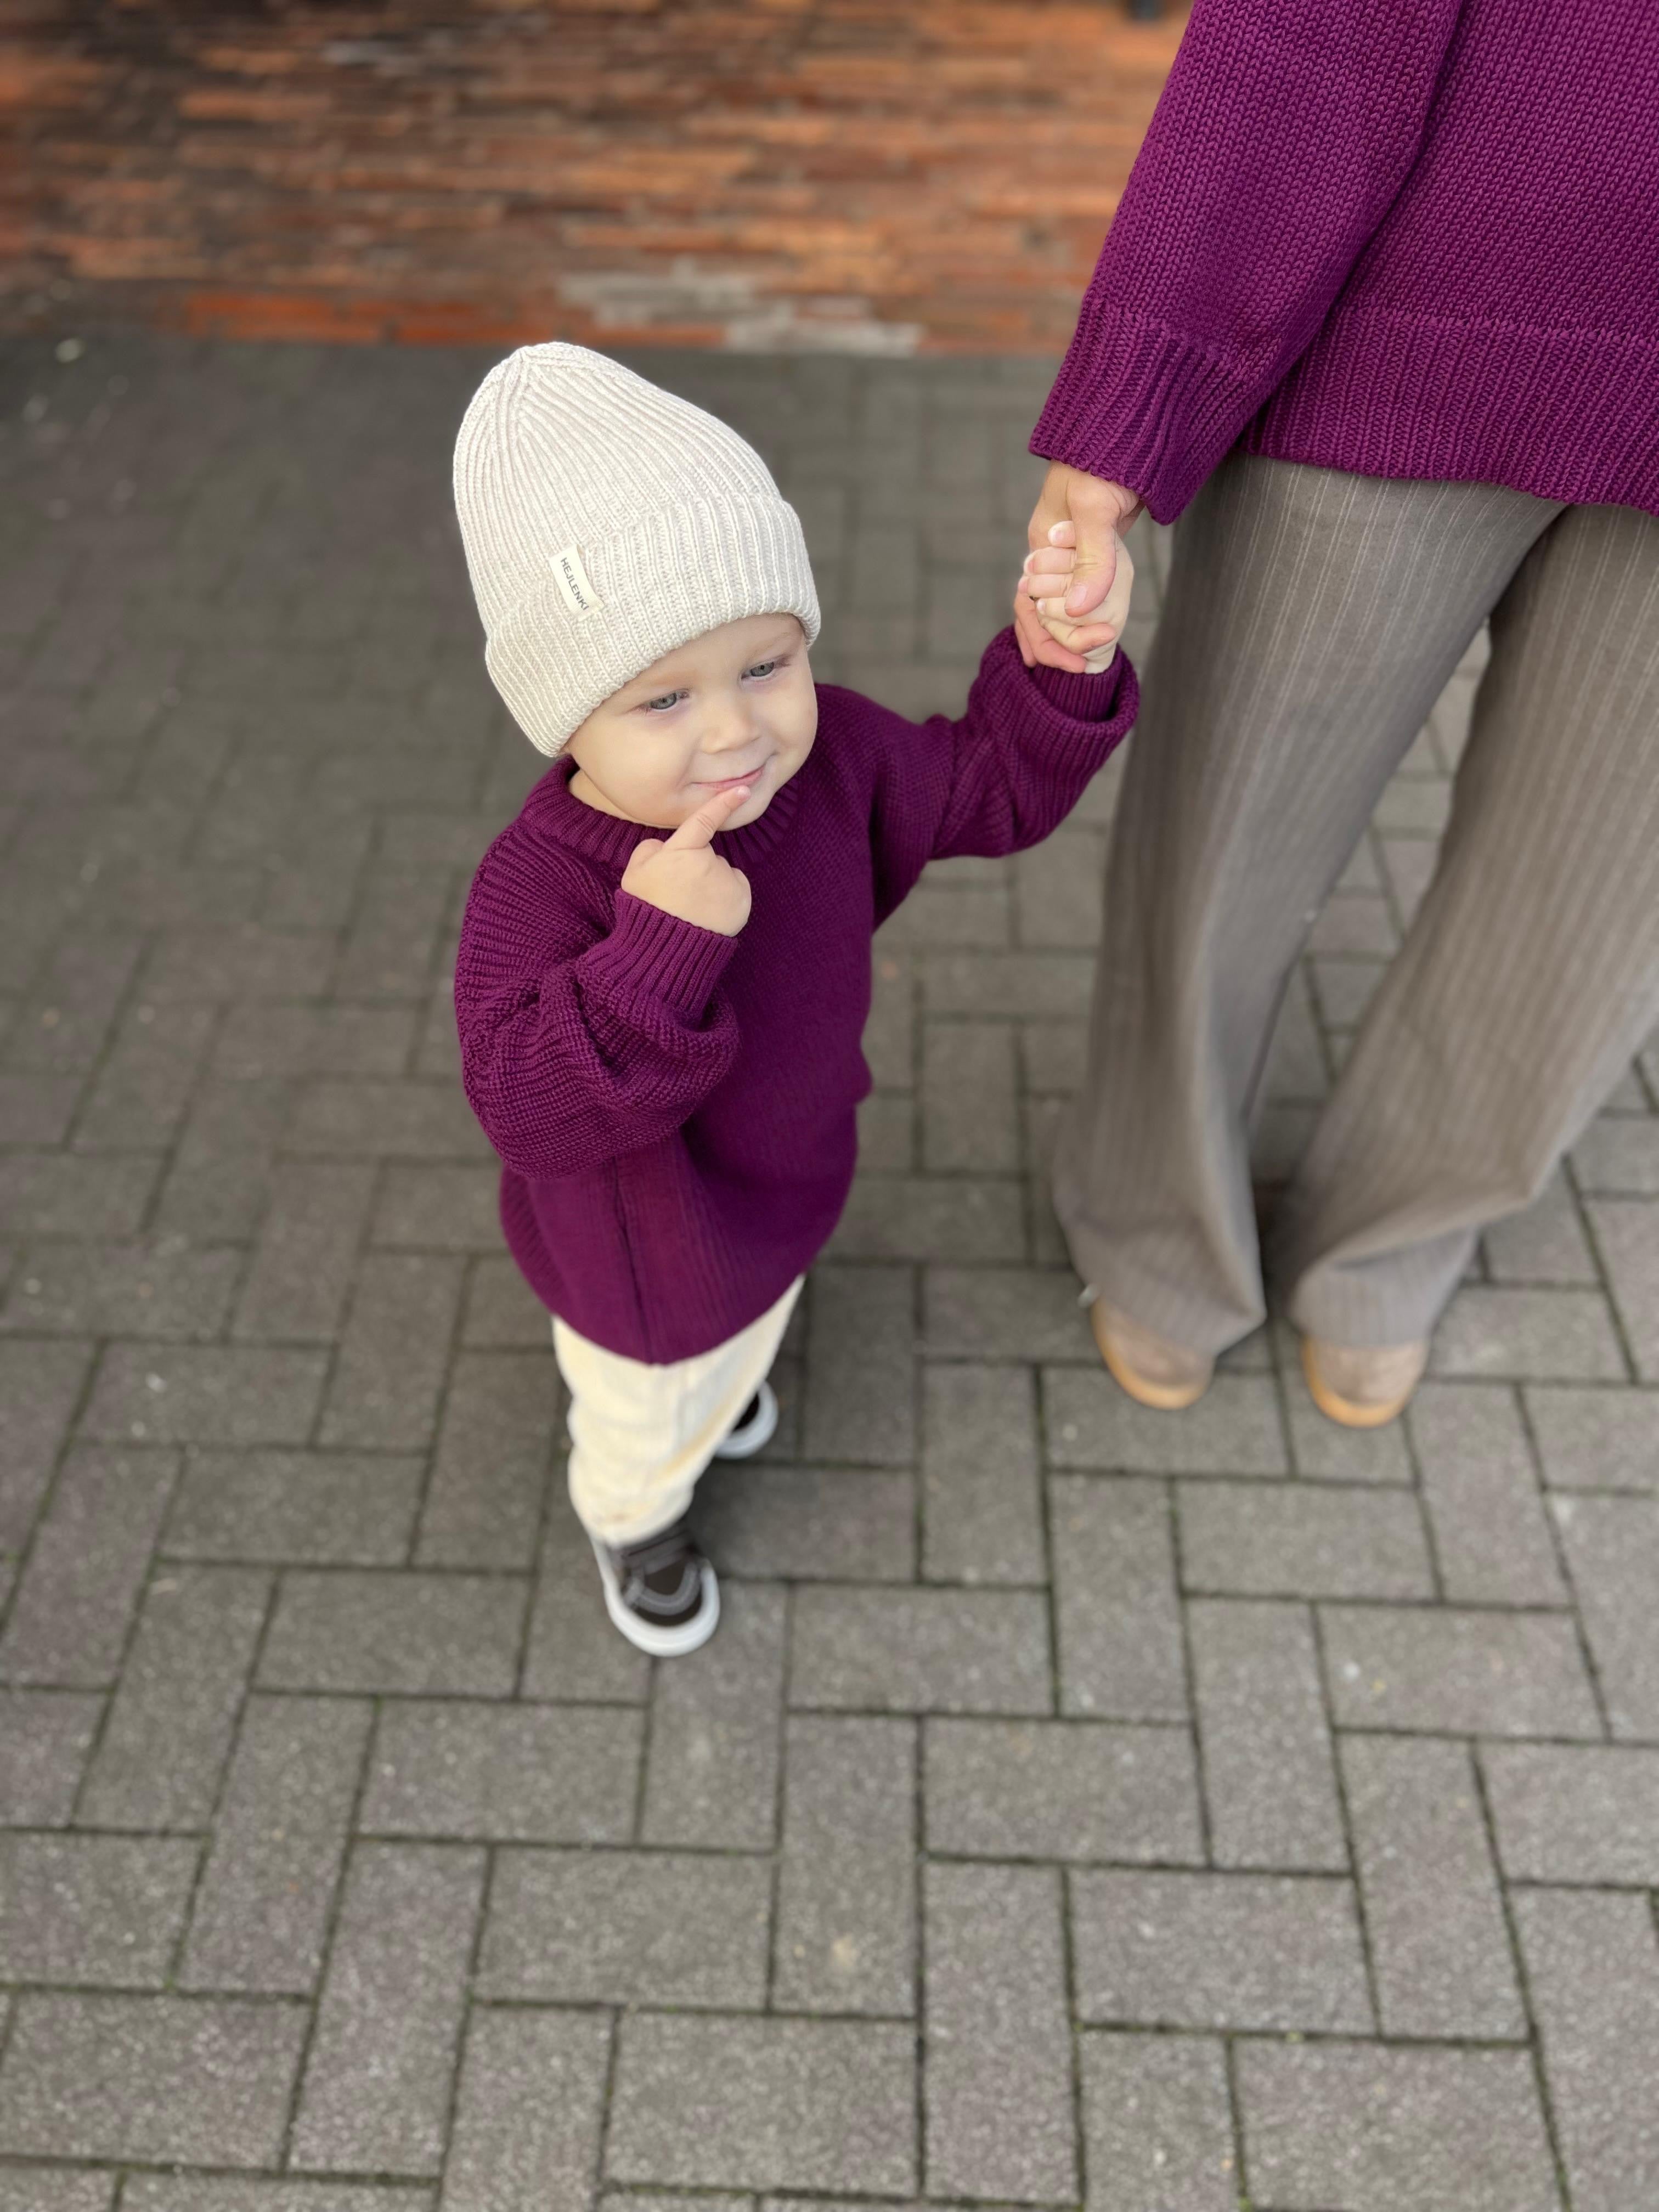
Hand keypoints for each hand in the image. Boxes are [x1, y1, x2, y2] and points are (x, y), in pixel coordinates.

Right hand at [621, 784, 752, 936]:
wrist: (664, 950)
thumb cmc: (646, 908)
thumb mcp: (634, 873)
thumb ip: (650, 849)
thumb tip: (667, 845)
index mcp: (682, 851)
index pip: (705, 819)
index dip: (724, 802)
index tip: (743, 790)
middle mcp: (710, 863)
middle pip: (708, 854)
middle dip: (696, 866)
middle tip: (677, 892)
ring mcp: (728, 883)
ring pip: (722, 872)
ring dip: (711, 883)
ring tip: (691, 906)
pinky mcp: (742, 901)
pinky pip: (735, 888)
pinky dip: (725, 897)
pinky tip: (707, 913)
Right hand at [1016, 462, 1142, 672]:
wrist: (1127, 426)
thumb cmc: (1104, 457)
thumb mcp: (1095, 508)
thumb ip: (1091, 558)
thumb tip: (1081, 609)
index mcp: (1040, 544)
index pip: (1030, 604)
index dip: (1047, 637)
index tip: (1075, 660)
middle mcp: (1049, 552)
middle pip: (1040, 611)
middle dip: (1057, 643)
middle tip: (1082, 668)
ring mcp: (1070, 551)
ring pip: (1058, 604)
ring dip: (1067, 634)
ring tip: (1079, 664)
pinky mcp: (1093, 547)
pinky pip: (1080, 591)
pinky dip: (1081, 616)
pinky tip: (1087, 635)